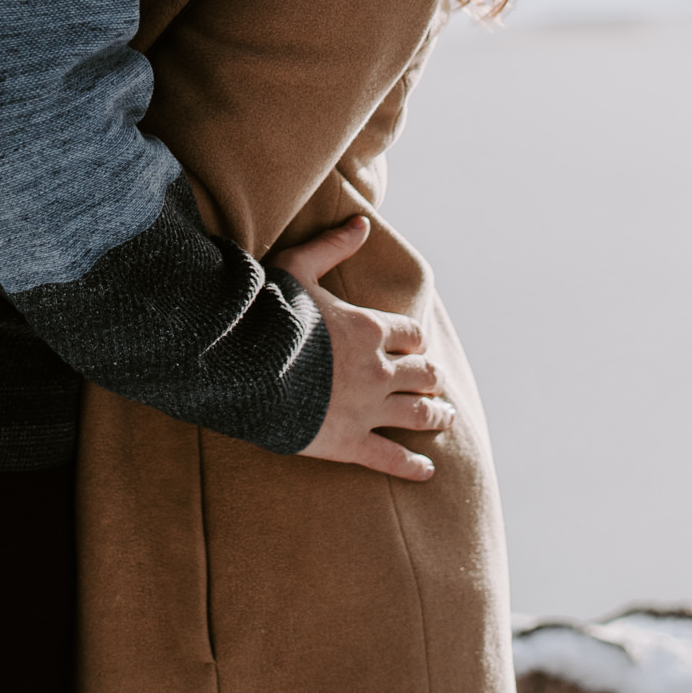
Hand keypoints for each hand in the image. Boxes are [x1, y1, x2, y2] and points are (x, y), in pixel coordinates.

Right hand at [273, 216, 453, 481]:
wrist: (246, 365)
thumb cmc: (269, 314)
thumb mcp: (299, 267)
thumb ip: (333, 246)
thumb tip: (362, 222)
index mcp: (369, 328)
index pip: (411, 334)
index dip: (414, 341)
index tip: (413, 346)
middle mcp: (378, 369)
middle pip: (423, 374)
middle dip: (430, 378)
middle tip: (434, 384)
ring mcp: (368, 409)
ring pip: (418, 414)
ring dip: (436, 415)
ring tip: (445, 418)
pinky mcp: (351, 442)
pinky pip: (392, 458)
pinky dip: (414, 466)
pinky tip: (428, 470)